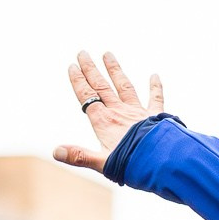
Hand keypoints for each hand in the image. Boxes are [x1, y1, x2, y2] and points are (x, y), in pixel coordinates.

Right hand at [53, 51, 164, 173]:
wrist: (162, 164)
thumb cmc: (132, 165)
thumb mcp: (102, 164)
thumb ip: (80, 156)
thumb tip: (56, 152)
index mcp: (104, 122)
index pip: (87, 97)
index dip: (78, 81)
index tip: (72, 66)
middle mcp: (119, 112)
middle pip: (102, 86)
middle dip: (91, 70)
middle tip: (83, 53)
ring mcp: (137, 113)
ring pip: (124, 86)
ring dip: (115, 70)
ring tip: (108, 54)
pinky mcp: (156, 117)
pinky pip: (156, 99)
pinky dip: (155, 87)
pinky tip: (155, 76)